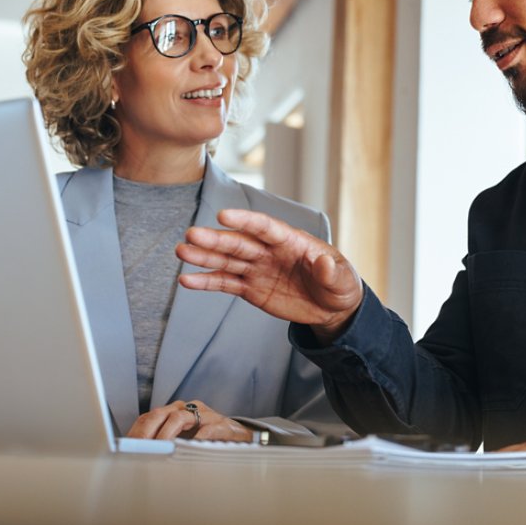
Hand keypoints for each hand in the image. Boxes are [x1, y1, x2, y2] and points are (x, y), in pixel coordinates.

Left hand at [126, 399, 253, 441]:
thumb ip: (163, 444)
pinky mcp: (221, 424)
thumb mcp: (182, 439)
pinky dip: (195, 439)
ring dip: (166, 435)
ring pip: (179, 418)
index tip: (126, 449)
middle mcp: (187, 409)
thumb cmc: (206, 439)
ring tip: (159, 451)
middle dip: (146, 433)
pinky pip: (206, 429)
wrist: (239, 436)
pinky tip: (188, 450)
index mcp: (174, 412)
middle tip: (138, 451)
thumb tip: (137, 459)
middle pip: (159, 414)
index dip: (136, 432)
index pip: (149, 417)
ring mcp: (204, 414)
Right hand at [176, 209, 363, 343]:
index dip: (246, 221)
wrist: (332, 308)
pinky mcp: (251, 288)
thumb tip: (323, 263)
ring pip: (228, 261)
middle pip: (240, 243)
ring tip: (181, 252)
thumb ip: (332, 272)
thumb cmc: (340, 285)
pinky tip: (187, 280)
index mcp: (293, 241)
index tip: (224, 216)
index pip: (266, 228)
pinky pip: (226, 283)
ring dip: (204, 256)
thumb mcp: (344, 280)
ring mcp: (258, 269)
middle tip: (192, 235)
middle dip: (217, 239)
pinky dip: (207, 281)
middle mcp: (270, 251)